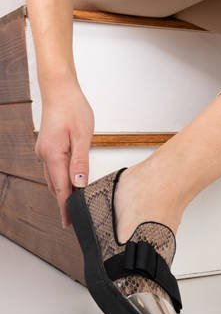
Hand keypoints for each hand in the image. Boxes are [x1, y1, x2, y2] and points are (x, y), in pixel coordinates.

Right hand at [34, 76, 94, 228]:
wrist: (60, 90)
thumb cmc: (73, 109)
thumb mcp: (83, 136)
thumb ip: (81, 161)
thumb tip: (79, 183)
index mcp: (53, 155)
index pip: (60, 188)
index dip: (65, 207)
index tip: (68, 223)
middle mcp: (45, 155)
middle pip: (55, 186)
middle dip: (63, 203)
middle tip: (72, 221)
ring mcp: (44, 151)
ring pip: (53, 178)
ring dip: (62, 192)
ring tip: (72, 207)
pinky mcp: (47, 147)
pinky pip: (54, 169)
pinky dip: (61, 180)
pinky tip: (69, 184)